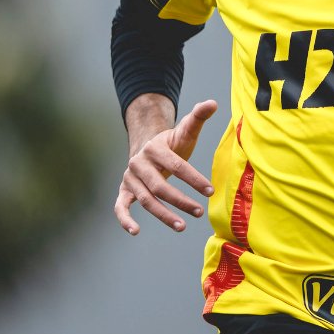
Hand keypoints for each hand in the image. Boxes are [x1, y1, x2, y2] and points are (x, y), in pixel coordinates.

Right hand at [115, 98, 216, 235]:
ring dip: (163, 215)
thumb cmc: (172, 144)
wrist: (148, 149)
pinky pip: (120, 207)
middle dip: (181, 200)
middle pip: (160, 186)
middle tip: (200, 212)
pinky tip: (136, 231)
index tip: (210, 191)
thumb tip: (213, 102)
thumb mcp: (185, 131)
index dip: (194, 179)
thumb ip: (198, 117)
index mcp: (154, 147)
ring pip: (146, 200)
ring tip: (182, 226)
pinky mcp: (124, 190)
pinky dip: (125, 219)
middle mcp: (138, 163)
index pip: (177, 165)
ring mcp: (130, 178)